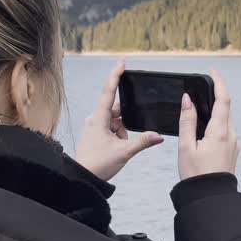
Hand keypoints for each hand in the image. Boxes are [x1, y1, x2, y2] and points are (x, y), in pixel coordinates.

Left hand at [76, 60, 163, 180]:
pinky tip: (115, 149)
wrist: (82, 178)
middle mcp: (95, 120)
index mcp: (99, 118)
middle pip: (116, 110)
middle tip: (125, 139)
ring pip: (115, 122)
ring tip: (118, 148)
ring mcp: (94, 127)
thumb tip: (159, 136)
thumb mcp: (124, 152)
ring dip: (122, 131)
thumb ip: (142, 142)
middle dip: (125, 121)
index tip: (122, 62)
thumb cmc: (98, 164)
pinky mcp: (94, 135)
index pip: (109, 92)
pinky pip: (111, 130)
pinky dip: (117, 136)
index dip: (116, 76)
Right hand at [179, 69, 238, 180]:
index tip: (212, 71)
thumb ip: (187, 121)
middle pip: (224, 109)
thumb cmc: (196, 176)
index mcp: (220, 132)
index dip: (219, 82)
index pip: (223, 100)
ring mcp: (234, 144)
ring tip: (196, 115)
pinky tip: (203, 134)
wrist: (210, 199)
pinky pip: (225, 132)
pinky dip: (215, 126)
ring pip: (225, 121)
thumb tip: (187, 100)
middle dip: (213, 98)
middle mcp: (231, 136)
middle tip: (199, 92)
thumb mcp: (186, 147)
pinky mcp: (233, 151)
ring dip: (213, 114)